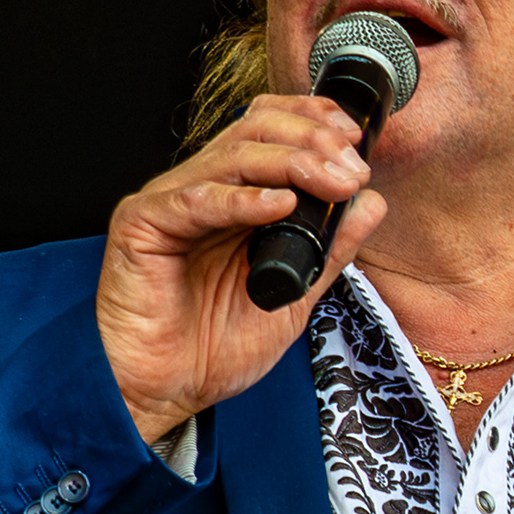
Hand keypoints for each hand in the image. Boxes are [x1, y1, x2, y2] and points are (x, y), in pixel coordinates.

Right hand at [95, 93, 386, 441]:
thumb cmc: (212, 348)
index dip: (313, 120)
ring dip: (291, 162)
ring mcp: (168, 203)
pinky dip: (242, 199)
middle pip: (255, 130)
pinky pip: (196, 200)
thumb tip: (372, 202)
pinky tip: (281, 204)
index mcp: (231, 197)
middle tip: (352, 170)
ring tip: (333, 182)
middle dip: (312, 140)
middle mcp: (199, 190)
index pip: (269, 129)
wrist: (163, 393)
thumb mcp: (294, 294)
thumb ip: (330, 248)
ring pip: (232, 155)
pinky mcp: (142, 225)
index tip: (357, 139)